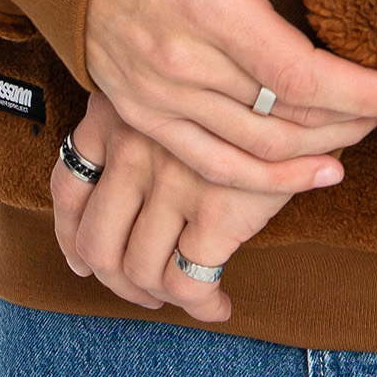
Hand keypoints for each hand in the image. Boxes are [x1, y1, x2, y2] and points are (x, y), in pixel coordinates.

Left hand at [51, 91, 306, 324]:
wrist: (307, 72)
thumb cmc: (248, 75)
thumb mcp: (177, 80)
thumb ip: (148, 119)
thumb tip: (123, 181)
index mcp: (116, 111)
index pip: (69, 186)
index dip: (71, 233)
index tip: (82, 256)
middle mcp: (134, 145)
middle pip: (97, 241)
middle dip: (115, 278)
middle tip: (139, 289)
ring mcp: (172, 180)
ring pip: (139, 268)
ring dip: (155, 294)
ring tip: (180, 295)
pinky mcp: (217, 209)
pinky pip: (189, 281)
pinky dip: (201, 304)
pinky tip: (218, 304)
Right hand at [83, 0, 376, 190]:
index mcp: (208, 6)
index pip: (301, 74)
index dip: (362, 94)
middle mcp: (182, 63)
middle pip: (285, 119)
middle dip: (351, 124)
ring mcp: (156, 97)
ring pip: (251, 152)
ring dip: (312, 157)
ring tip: (360, 143)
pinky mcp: (138, 115)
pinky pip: (207, 164)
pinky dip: (260, 181)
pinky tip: (306, 174)